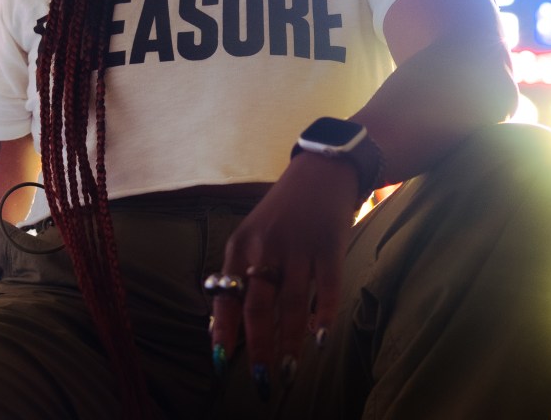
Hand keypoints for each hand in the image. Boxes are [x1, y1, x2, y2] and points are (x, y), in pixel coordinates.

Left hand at [209, 152, 359, 397]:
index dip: (223, 331)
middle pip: (259, 305)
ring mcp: (300, 245)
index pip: (226, 295)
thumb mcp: (252, 233)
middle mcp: (266, 246)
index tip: (221, 364)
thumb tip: (220, 325)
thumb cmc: (283, 210)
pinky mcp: (330, 243)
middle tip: (261, 380)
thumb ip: (240, 273)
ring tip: (289, 371)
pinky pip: (328, 286)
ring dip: (291, 342)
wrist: (322, 170)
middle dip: (258, 347)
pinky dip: (324, 315)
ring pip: (293, 303)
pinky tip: (320, 340)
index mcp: (240, 244)